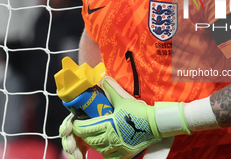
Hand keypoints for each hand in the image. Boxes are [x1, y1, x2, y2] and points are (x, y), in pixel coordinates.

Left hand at [60, 77, 190, 158]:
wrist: (155, 124)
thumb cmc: (138, 111)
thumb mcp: (123, 99)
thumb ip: (112, 89)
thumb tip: (103, 80)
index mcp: (108, 125)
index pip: (86, 128)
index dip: (78, 126)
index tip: (75, 123)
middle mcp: (111, 138)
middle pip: (90, 140)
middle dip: (84, 135)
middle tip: (83, 129)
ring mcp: (118, 148)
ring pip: (99, 150)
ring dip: (93, 144)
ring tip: (93, 137)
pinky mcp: (125, 154)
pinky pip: (110, 157)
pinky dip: (105, 153)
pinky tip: (105, 148)